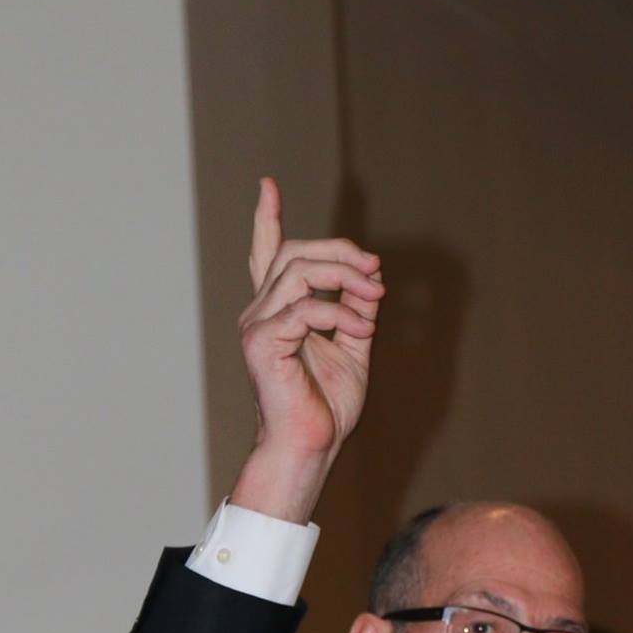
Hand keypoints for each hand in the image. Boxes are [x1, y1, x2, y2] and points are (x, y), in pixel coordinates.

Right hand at [233, 177, 382, 518]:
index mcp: (277, 311)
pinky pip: (304, 308)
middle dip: (340, 252)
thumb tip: (370, 279)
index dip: (266, 219)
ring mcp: (257, 325)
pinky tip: (360, 331)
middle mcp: (260, 312)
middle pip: (295, 253)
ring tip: (373, 296)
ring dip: (345, 277)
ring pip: (299, 270)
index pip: (267, 255)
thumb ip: (356, 311)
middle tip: (375, 270)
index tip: (268, 186)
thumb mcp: (352, 347)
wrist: (310, 446)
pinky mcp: (262, 342)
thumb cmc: (326, 407)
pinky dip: (339, 314)